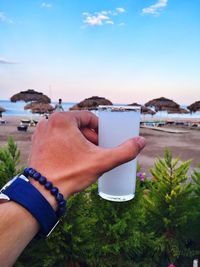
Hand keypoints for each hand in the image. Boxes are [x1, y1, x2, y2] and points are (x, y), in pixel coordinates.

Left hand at [29, 111, 144, 200]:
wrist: (43, 193)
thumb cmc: (70, 173)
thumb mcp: (102, 161)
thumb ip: (124, 151)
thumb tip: (141, 142)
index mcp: (63, 119)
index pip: (89, 118)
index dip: (100, 129)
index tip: (104, 140)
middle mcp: (49, 122)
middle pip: (77, 125)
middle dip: (90, 137)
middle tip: (97, 151)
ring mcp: (41, 133)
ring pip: (67, 132)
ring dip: (79, 142)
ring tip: (86, 157)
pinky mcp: (37, 144)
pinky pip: (56, 139)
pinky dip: (66, 145)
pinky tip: (72, 159)